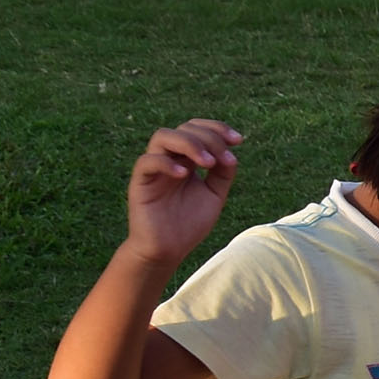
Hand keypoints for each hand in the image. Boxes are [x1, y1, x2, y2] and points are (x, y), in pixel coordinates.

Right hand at [125, 119, 240, 267]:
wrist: (168, 250)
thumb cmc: (189, 224)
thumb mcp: (214, 195)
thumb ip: (223, 173)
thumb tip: (231, 153)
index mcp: (186, 160)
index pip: (197, 130)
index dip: (217, 128)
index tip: (238, 140)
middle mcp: (169, 159)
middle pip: (184, 128)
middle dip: (209, 137)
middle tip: (224, 156)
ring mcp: (153, 169)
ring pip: (162, 136)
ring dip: (189, 144)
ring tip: (208, 163)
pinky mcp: (140, 183)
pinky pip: (147, 162)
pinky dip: (167, 164)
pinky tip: (185, 175)